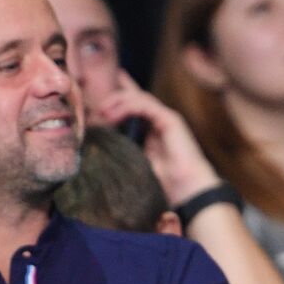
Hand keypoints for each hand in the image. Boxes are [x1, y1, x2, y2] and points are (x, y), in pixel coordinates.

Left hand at [91, 71, 219, 204]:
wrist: (186, 187)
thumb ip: (124, 147)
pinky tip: (113, 115)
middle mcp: (159, 120)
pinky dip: (127, 107)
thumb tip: (100, 140)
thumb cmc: (165, 181)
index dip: (119, 98)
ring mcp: (166, 118)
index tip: (102, 96)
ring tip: (102, 111)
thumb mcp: (136, 160)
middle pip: (136, 96)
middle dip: (115, 97)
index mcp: (151, 130)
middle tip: (97, 107)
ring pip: (139, 98)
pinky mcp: (170, 119)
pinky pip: (145, 105)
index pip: (134, 107)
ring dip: (117, 101)